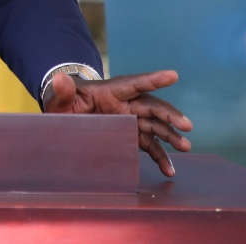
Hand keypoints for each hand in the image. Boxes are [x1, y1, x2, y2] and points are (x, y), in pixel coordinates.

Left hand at [43, 70, 192, 176]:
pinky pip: (149, 145)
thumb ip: (61, 91)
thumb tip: (58, 79)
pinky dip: (160, 157)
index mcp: (111, 91)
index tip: (173, 75)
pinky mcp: (131, 136)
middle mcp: (126, 104)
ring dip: (171, 136)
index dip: (153, 80)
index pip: (134, 84)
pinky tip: (169, 169)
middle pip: (152, 107)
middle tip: (187, 125)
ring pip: (156, 126)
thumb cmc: (64, 103)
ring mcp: (130, 121)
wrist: (66, 116)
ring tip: (185, 147)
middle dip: (170, 115)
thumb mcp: (59, 98)